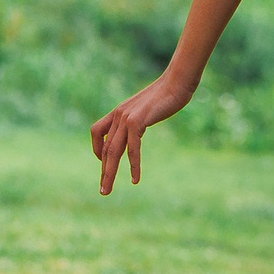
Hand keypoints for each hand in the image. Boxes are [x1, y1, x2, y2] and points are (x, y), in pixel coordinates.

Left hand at [90, 71, 195, 193]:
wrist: (176, 83)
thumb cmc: (166, 96)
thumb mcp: (146, 109)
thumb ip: (138, 119)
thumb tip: (137, 128)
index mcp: (119, 111)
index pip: (97, 131)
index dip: (97, 149)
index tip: (104, 163)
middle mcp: (118, 114)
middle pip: (105, 148)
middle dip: (104, 171)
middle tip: (103, 190)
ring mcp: (126, 118)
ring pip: (113, 151)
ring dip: (109, 173)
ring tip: (107, 190)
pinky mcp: (137, 121)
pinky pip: (132, 149)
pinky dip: (133, 166)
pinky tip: (135, 179)